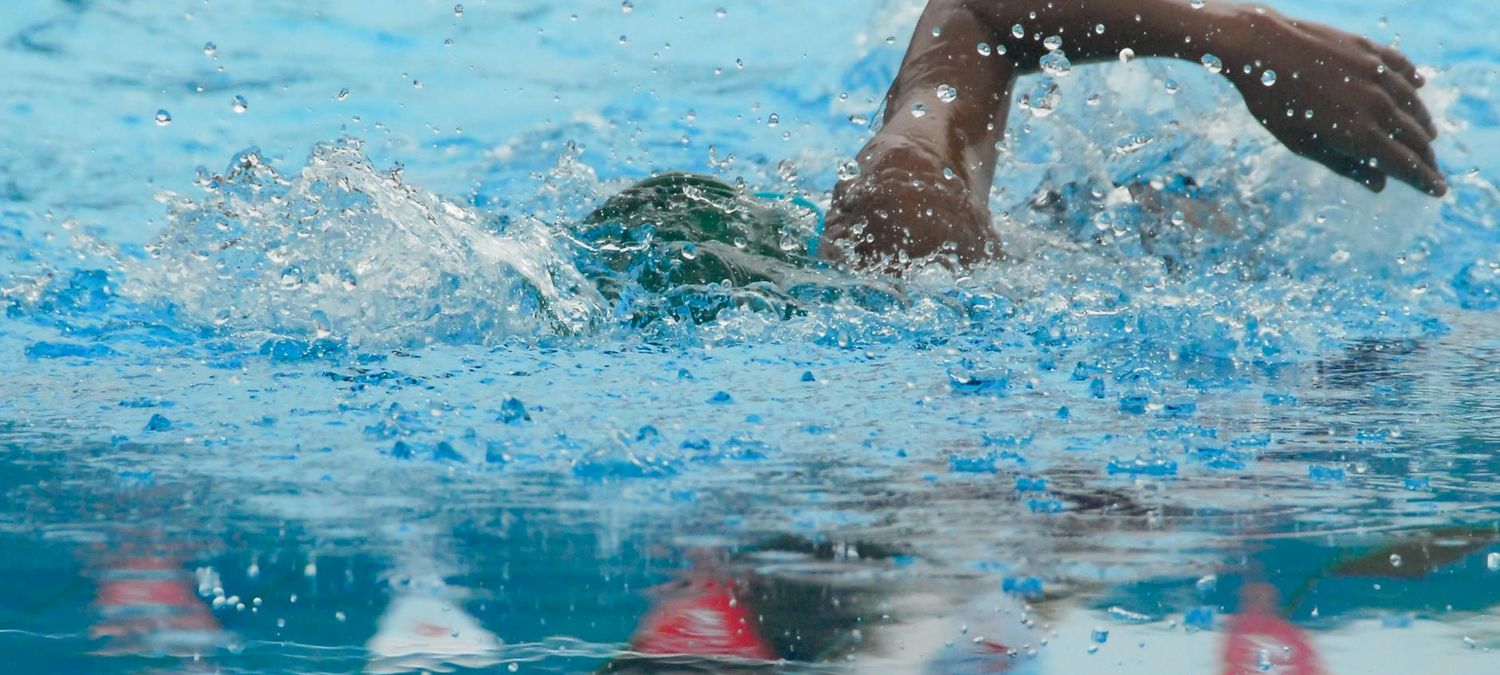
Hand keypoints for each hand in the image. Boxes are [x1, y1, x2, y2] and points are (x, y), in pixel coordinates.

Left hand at [1224, 5, 1444, 195]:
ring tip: (1428, 137)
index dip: (1425, 179)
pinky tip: (1419, 86)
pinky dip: (1413, 80)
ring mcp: (1376, 73)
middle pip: (1414, 137)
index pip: (1405, 163)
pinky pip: (1401, 66)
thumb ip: (1343, 164)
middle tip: (1433, 171)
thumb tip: (1379, 185)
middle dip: (1427, 158)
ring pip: (1413, 103)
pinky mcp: (1369, 50)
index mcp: (1358, 133)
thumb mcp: (1301, 143)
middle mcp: (1376, 104)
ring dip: (1423, 123)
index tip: (1439, 190)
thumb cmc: (1274, 102)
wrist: (1262, 47)